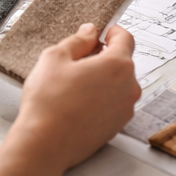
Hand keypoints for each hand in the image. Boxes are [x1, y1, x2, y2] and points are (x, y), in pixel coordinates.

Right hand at [0, 24, 140, 175]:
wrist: (46, 143)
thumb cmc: (49, 102)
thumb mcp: (55, 57)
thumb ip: (78, 40)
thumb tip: (89, 33)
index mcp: (117, 65)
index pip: (125, 38)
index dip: (111, 32)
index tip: (99, 34)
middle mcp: (129, 88)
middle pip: (121, 62)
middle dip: (102, 58)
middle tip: (75, 62)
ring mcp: (125, 110)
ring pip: (117, 84)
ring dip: (101, 79)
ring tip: (72, 86)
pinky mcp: (117, 127)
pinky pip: (113, 103)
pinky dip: (100, 99)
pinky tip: (76, 103)